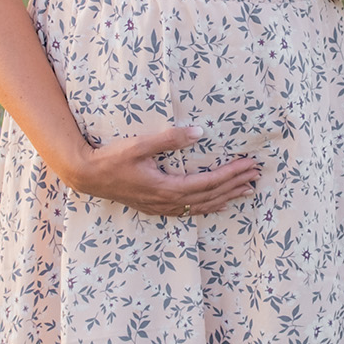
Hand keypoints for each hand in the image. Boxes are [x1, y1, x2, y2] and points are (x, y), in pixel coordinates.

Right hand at [67, 125, 260, 216]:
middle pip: (210, 195)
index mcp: (167, 186)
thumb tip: (199, 132)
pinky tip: (218, 204)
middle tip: (256, 174)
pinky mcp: (156, 207)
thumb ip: (169, 139)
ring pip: (202, 206)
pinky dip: (208, 207)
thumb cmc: (112, 158)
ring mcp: (162, 207)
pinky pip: (189, 211)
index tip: (249, 164)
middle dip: (235, 184)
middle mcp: (168, 201)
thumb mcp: (139, 145)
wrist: (87, 176)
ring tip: (247, 191)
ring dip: (226, 197)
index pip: (208, 182)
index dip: (231, 174)